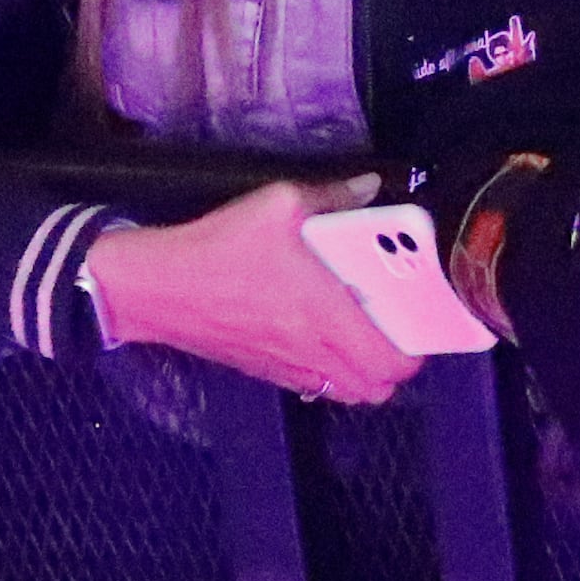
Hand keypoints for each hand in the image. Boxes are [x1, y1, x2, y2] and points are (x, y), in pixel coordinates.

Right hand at [84, 174, 420, 404]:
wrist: (157, 287)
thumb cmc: (220, 247)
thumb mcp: (279, 203)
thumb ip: (332, 196)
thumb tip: (368, 187)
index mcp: (326, 314)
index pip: (392, 362)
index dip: (417, 348)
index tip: (421, 318)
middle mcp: (313, 350)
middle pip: (378, 388)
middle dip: (397, 363)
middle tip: (397, 324)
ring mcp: (288, 367)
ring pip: (347, 392)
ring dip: (365, 370)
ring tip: (366, 331)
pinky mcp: (264, 371)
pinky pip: (314, 386)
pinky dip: (331, 371)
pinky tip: (322, 334)